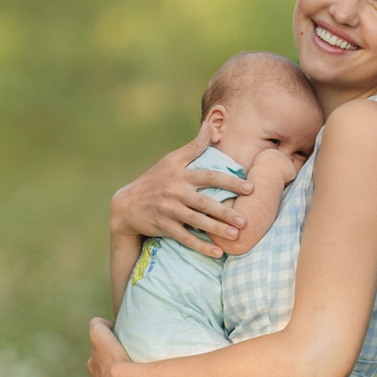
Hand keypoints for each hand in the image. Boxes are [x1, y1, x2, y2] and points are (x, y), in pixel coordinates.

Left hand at [88, 318, 145, 376]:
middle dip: (112, 371)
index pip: (97, 359)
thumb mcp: (100, 335)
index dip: (106, 352)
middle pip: (104, 376)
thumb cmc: (115, 359)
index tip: (119, 348)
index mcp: (94, 369)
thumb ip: (97, 325)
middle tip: (128, 364)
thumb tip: (103, 323)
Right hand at [112, 137, 253, 259]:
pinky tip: (218, 253)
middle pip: (205, 202)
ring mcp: (168, 210)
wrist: (126, 205)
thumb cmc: (154, 179)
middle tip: (246, 220)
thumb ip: (194, 145)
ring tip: (236, 236)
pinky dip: (201, 246)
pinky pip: (185, 238)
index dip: (230, 182)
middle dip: (226, 212)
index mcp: (180, 174)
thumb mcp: (171, 160)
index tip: (249, 188)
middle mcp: (175, 192)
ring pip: (197, 221)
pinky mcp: (163, 227)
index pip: (209, 177)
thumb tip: (211, 124)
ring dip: (217, 229)